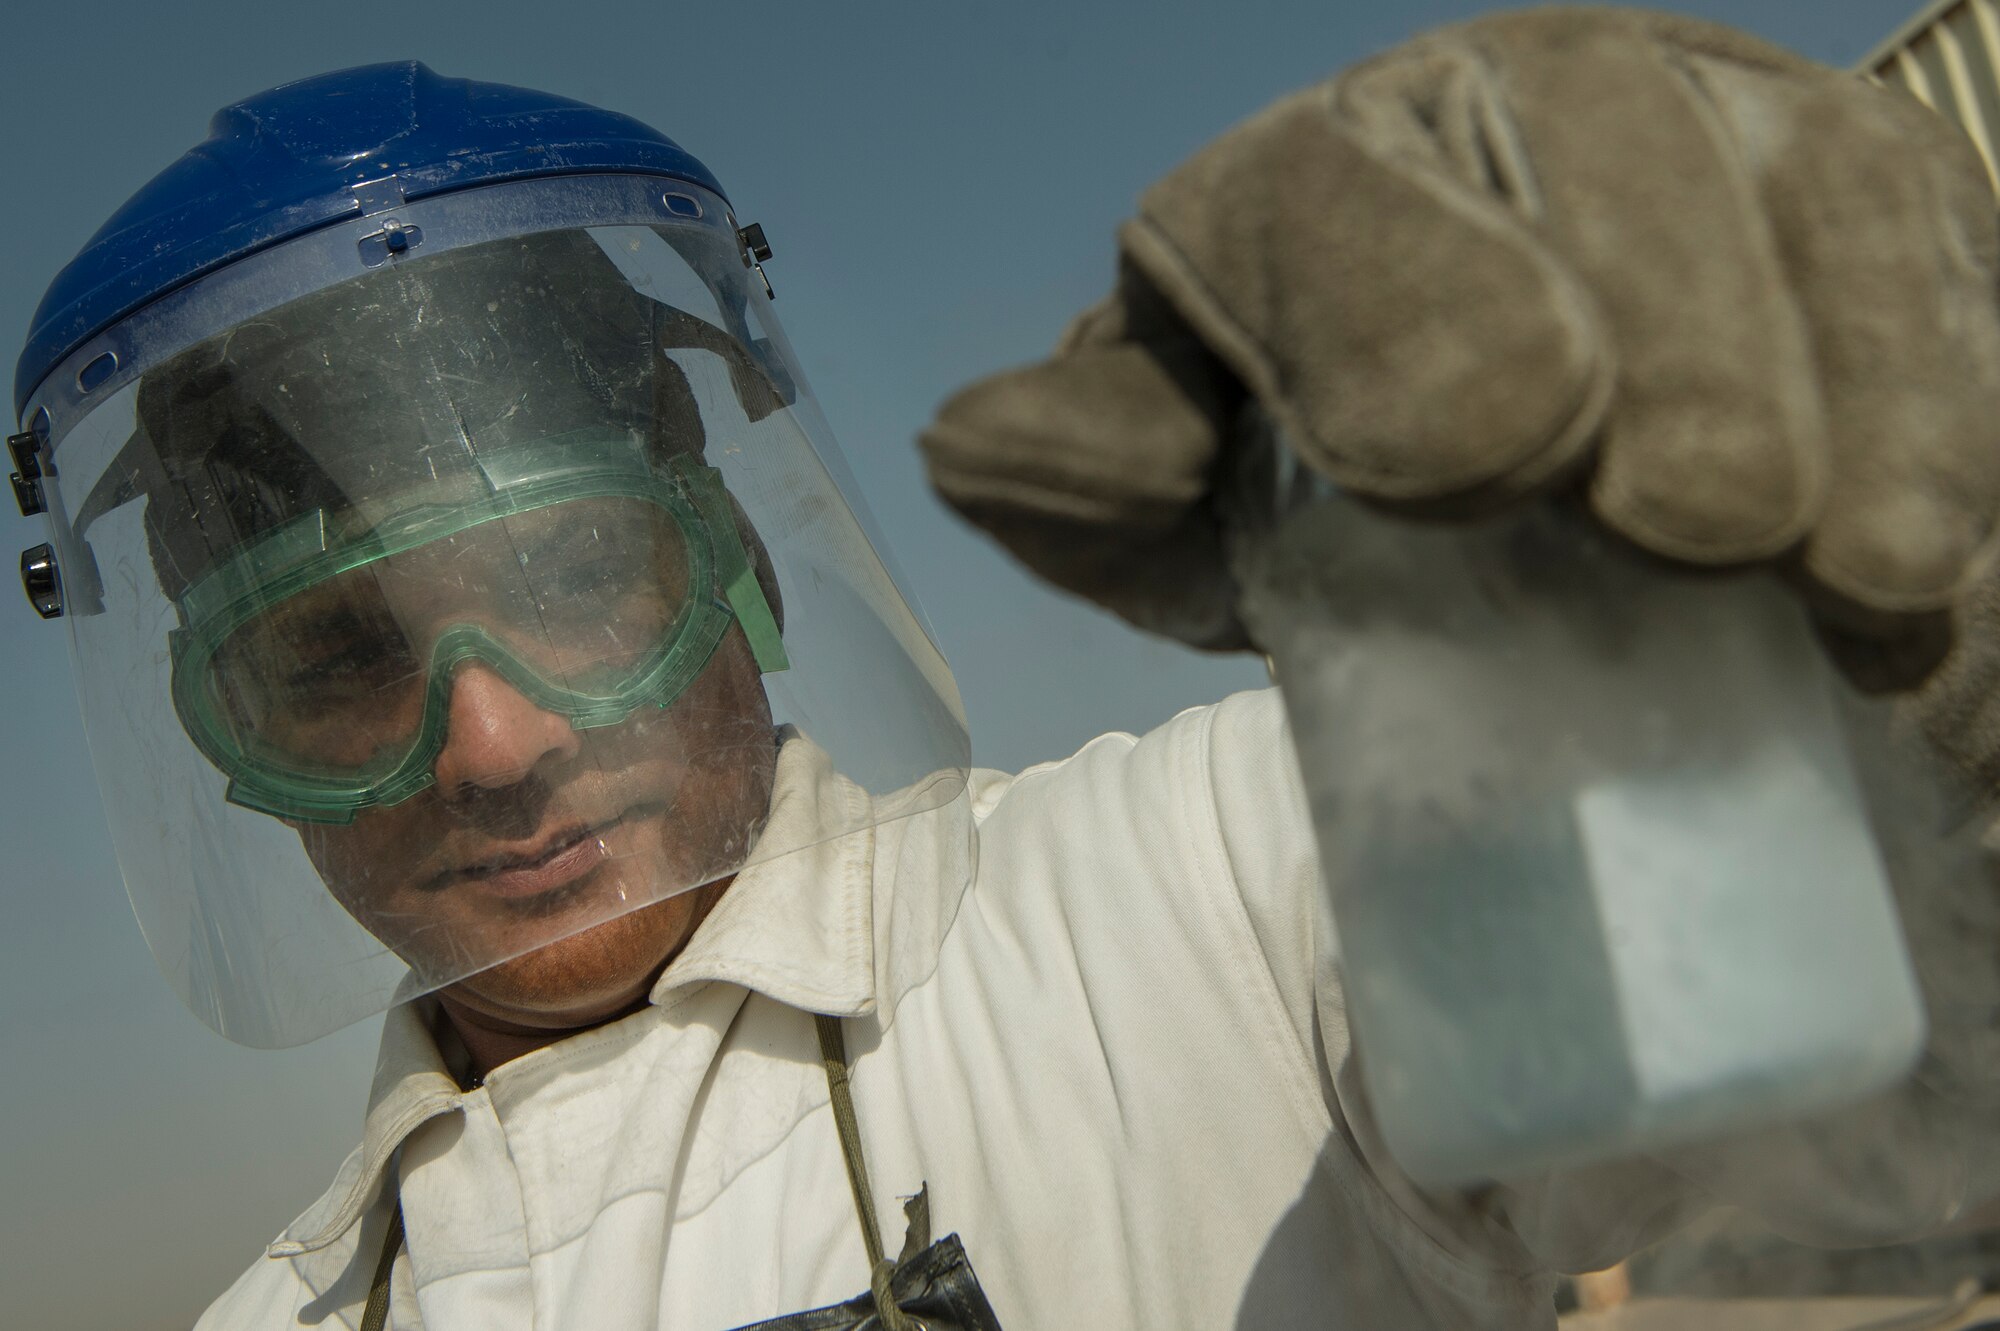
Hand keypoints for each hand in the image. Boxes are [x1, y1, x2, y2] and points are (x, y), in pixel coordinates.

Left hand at [920, 7, 1999, 668]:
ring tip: (1853, 577)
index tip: (1489, 459)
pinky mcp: (1881, 200)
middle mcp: (1518, 103)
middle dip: (1667, 347)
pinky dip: (1966, 428)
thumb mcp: (1193, 500)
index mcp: (1311, 178)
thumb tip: (966, 445)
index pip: (1331, 198)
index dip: (1411, 304)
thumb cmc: (1329, 484)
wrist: (1516, 472)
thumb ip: (1098, 473)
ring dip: (1862, 390)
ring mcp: (1719, 131)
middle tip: (1690, 529)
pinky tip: (1935, 587)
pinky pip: (1959, 273)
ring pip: (1819, 192)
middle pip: (1609, 143)